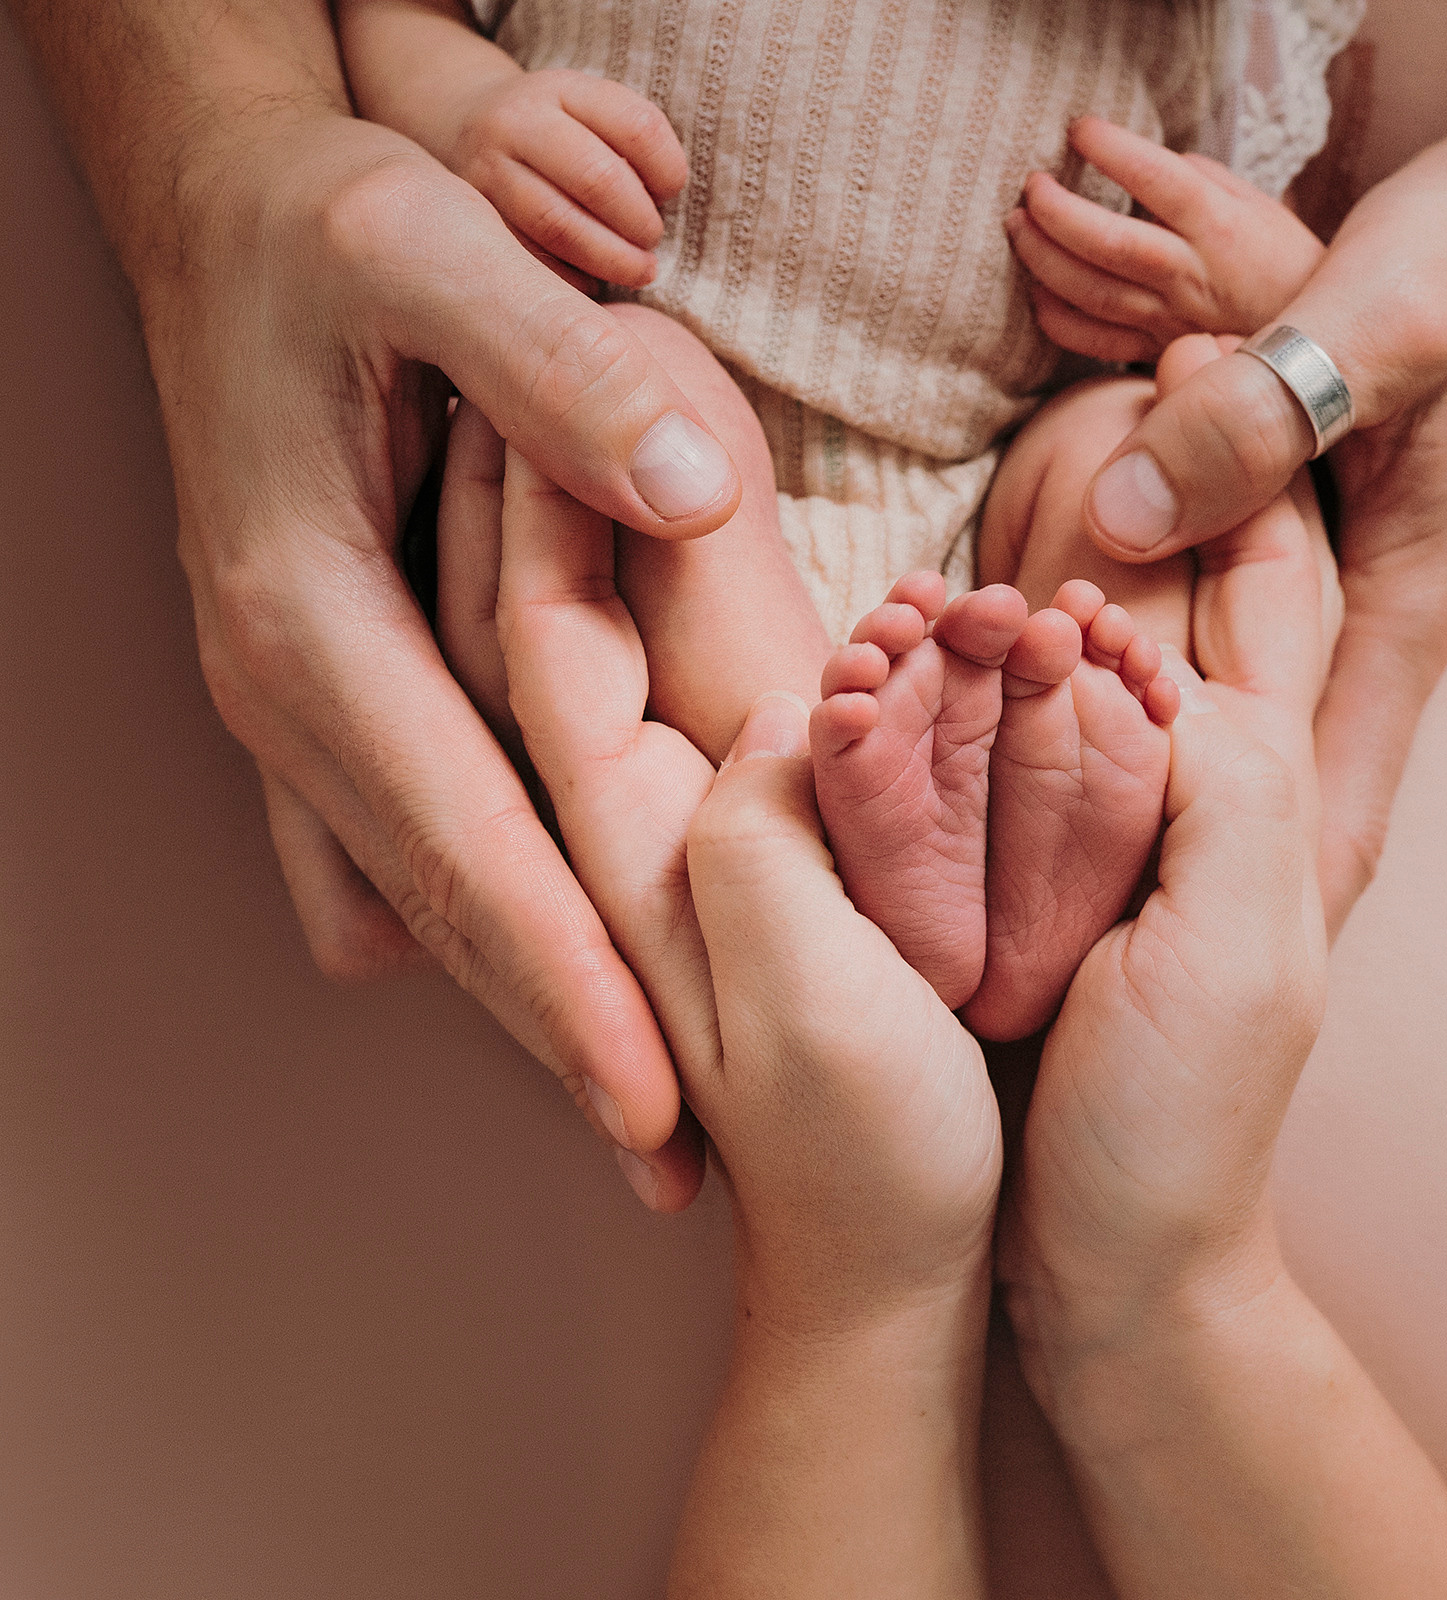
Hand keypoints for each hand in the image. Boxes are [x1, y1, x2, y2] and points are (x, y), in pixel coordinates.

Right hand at [151, 113, 748, 1207]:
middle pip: (438, 910)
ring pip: (414, 892)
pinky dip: (468, 916)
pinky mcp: (324, 682)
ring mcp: (296, 697)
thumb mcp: (436, 248)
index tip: (657, 1106)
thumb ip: (555, 371)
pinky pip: (388, 839)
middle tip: (677, 1168)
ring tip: (639, 1108)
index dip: (566, 985)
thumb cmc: (333, 223)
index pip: (463, 845)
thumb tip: (684, 492)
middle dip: (558, 1044)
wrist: (230, 204)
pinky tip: (525, 973)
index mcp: (311, 619)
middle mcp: (290, 687)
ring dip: (522, 998)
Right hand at [434, 67, 687, 288]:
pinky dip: (571, 277)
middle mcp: (517, 121)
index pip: (638, 127)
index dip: (669, 169)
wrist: (469, 126)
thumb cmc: (559, 132)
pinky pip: (531, 257)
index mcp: (564, 89)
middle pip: (598, 178)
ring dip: (611, 258)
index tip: (669, 192)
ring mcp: (488, 168)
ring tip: (638, 271)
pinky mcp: (474, 216)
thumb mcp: (592, 113)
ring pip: (559, 224)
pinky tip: (592, 280)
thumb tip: (660, 206)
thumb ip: (633, 146)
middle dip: (639, 222)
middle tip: (652, 241)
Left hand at [486, 436, 997, 1287]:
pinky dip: (700, 597)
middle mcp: (664, 834)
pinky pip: (722, 690)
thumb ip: (774, 846)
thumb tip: (799, 695)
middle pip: (566, 626)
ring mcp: (720, 845)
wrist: (898, 1283)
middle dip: (551, 480)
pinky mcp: (794, 865)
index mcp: (653, 858)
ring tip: (616, 389)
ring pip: (632, 651)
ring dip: (609, 523)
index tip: (535, 354)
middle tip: (562, 330)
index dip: (536, 498)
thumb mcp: (822, 1010)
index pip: (549, 644)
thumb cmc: (875, 1165)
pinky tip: (714, 536)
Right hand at [999, 406, 1332, 1357]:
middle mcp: (1209, 801)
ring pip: (1102, 662)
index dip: (1238, 462)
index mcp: (1269, 792)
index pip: (1268, 585)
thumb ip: (1219, 772)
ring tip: (1019, 445)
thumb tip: (1131, 631)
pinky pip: (1026, 754)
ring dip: (1062, 566)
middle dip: (1157, 485)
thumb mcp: (1233, 944)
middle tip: (1104, 349)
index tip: (1184, 328)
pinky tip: (942, 635)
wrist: (1119, 1284)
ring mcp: (1129, 847)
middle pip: (1185, 602)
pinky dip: (993, 680)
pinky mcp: (1049, 896)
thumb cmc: (1179, 1134)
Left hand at [1005, 116, 1327, 361]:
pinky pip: (1092, 341)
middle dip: (1056, 212)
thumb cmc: (1281, 263)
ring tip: (1019, 225)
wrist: (1310, 348)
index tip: (1079, 129)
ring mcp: (1169, 319)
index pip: (1157, 180)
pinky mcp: (1155, 352)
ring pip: (1091, 292)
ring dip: (1043, 258)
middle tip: (1031, 186)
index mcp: (1220, 226)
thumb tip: (1142, 163)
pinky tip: (1037, 290)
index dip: (1112, 150)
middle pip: (1109, 243)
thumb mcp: (1254, 204)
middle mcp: (1191, 274)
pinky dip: (1055, 317)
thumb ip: (1197, 178)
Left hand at [1074, 118, 1446, 929]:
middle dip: (1209, 899)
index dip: (1270, 929)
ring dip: (1184, 812)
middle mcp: (1377, 631)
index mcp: (1402, 618)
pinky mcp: (1320, 548)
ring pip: (1259, 739)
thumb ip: (1260, 426)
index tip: (1188, 1033)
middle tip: (1092, 1001)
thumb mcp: (1374, 328)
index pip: (1342, 815)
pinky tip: (1098, 724)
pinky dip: (1175, 701)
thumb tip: (1124, 528)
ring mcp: (1351, 596)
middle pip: (1294, 807)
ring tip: (1072, 909)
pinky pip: (1238, 654)